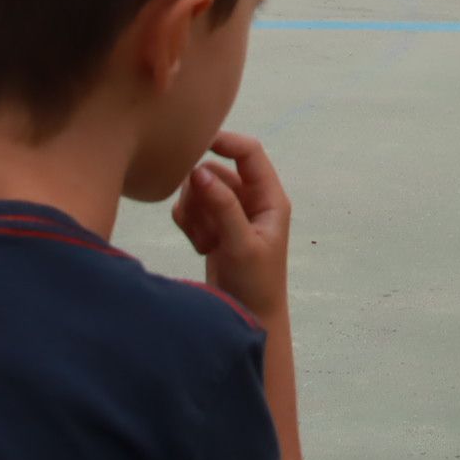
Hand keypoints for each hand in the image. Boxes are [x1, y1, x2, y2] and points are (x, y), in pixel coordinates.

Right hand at [172, 130, 291, 320]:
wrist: (246, 317)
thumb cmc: (255, 283)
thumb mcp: (241, 244)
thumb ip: (222, 207)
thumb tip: (199, 172)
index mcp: (270, 197)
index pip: (249, 152)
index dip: (225, 142)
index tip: (196, 144)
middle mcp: (252, 200)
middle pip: (216, 170)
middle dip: (201, 192)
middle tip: (201, 221)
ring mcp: (231, 212)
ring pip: (199, 189)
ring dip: (194, 211)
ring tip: (204, 240)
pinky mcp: (213, 226)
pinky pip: (190, 208)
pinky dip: (189, 224)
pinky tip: (200, 246)